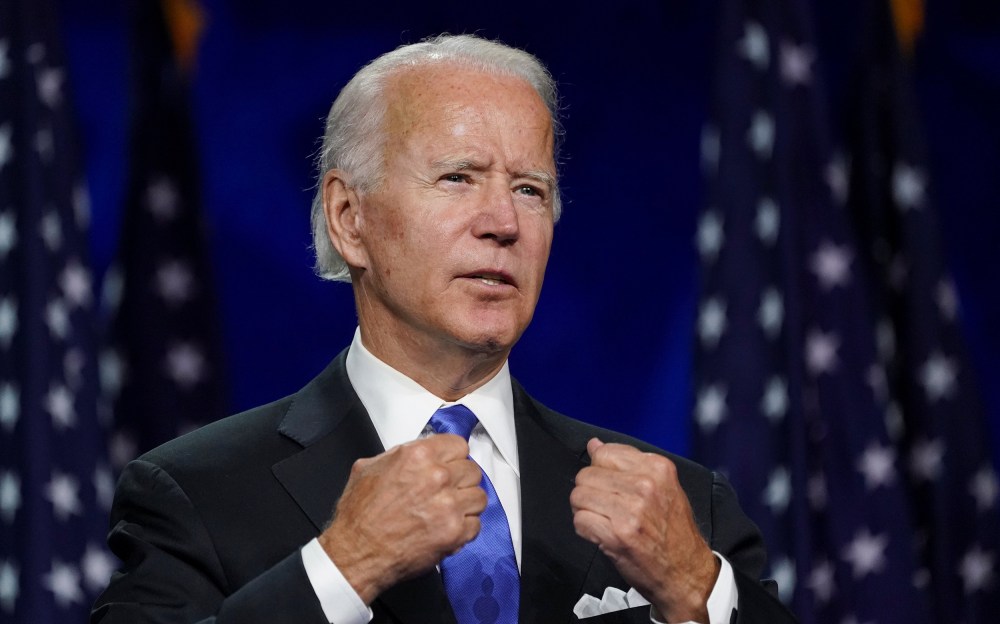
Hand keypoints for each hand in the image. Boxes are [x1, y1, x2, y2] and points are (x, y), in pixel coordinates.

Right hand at [318, 435, 486, 602]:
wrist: (356, 552)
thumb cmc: (360, 515)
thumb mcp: (370, 467)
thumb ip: (400, 454)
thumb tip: (417, 452)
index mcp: (418, 456)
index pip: (458, 445)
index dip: (453, 456)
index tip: (450, 465)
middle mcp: (437, 477)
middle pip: (472, 470)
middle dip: (461, 480)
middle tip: (448, 491)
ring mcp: (449, 505)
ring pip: (479, 496)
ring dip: (466, 504)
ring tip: (450, 511)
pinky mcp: (454, 532)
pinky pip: (476, 524)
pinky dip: (465, 528)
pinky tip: (448, 528)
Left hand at [571, 438, 719, 622]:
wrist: (686, 573)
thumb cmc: (673, 532)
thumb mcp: (662, 487)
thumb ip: (628, 464)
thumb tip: (594, 444)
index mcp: (657, 468)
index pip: (604, 452)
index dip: (601, 470)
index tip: (609, 485)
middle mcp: (645, 485)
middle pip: (587, 474)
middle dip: (589, 491)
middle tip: (606, 507)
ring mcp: (630, 510)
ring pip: (578, 496)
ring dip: (585, 510)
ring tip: (604, 520)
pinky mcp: (617, 534)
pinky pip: (580, 520)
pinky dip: (586, 529)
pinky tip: (603, 534)